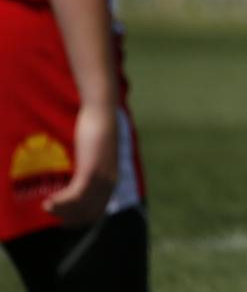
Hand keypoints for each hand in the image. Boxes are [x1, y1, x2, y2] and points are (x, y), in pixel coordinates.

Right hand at [44, 103, 116, 226]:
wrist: (101, 114)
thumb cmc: (97, 131)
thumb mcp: (95, 156)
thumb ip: (91, 169)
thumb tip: (80, 178)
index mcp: (111, 181)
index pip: (97, 211)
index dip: (79, 219)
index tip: (63, 220)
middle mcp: (109, 183)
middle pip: (89, 213)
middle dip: (68, 217)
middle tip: (51, 212)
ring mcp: (101, 178)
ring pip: (80, 206)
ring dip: (61, 210)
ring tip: (46, 206)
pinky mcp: (91, 171)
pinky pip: (75, 195)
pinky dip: (61, 202)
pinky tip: (48, 200)